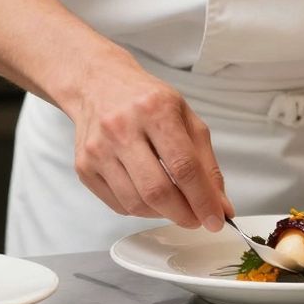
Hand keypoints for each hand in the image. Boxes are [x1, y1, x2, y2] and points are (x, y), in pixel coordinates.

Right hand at [65, 52, 232, 230]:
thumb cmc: (146, 100)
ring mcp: (98, 149)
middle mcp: (122, 128)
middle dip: (184, 214)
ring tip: (176, 206)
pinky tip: (151, 197)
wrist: (99, 84)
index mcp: (155, 110)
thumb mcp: (186, 118)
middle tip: (198, 219)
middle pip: (157, 191)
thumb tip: (220, 204)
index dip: (203, 200)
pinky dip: (141, 210)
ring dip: (163, 214)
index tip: (216, 219)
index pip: (184, 167)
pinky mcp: (84, 167)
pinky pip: (118, 205)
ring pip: (136, 204)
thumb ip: (207, 162)